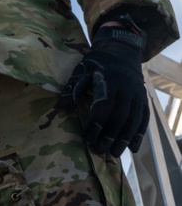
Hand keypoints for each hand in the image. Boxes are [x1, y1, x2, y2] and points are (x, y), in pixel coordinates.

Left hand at [57, 21, 147, 155]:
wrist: (121, 51)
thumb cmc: (96, 62)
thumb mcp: (81, 69)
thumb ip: (72, 87)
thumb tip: (61, 106)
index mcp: (110, 80)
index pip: (103, 106)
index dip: (95, 123)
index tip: (87, 138)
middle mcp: (127, 88)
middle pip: (120, 116)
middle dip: (109, 135)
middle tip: (99, 151)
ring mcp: (138, 94)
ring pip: (134, 120)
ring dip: (125, 139)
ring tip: (114, 154)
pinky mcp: (144, 99)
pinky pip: (144, 119)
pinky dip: (139, 134)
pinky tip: (134, 149)